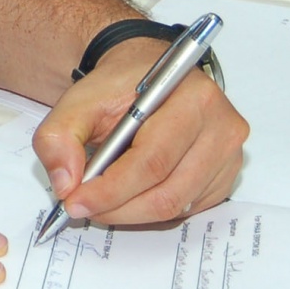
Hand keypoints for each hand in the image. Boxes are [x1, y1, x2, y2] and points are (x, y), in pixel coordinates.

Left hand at [33, 39, 246, 227]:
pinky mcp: (225, 177)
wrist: (150, 75)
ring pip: (176, 206)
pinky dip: (152, 211)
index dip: (111, 190)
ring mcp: (229, 155)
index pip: (152, 160)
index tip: (76, 202)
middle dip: (117, 207)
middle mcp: (221, 127)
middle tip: (83, 207)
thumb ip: (60, 137)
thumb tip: (65, 184)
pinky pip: (186, 209)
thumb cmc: (122, 87)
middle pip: (166, 191)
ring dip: (132, 213)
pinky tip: (131, 194)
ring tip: (102, 201)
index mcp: (192, 98)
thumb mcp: (79, 100)